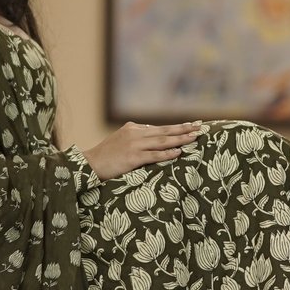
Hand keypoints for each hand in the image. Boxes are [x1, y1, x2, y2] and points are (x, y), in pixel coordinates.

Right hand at [83, 122, 202, 180]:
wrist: (89, 164)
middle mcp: (135, 134)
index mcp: (132, 128)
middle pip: (164, 131)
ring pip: (162, 141)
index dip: (176, 127)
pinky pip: (153, 155)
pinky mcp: (132, 158)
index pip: (159, 128)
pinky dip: (167, 153)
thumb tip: (154, 137)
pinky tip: (178, 152)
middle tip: (200, 127)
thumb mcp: (120, 140)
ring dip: (180, 139)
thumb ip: (136, 138)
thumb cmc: (106, 156)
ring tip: (194, 138)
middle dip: (183, 129)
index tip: (191, 125)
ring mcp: (134, 145)